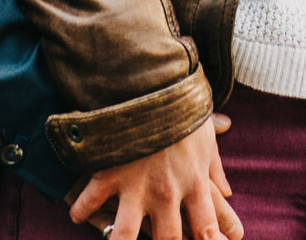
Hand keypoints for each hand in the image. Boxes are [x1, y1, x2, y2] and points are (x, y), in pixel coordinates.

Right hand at [67, 117, 240, 239]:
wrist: (151, 80)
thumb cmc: (182, 108)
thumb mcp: (205, 137)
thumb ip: (216, 167)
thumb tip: (229, 190)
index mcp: (194, 183)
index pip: (206, 229)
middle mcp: (167, 192)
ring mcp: (136, 186)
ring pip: (124, 235)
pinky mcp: (110, 173)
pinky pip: (90, 201)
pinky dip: (80, 211)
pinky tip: (76, 217)